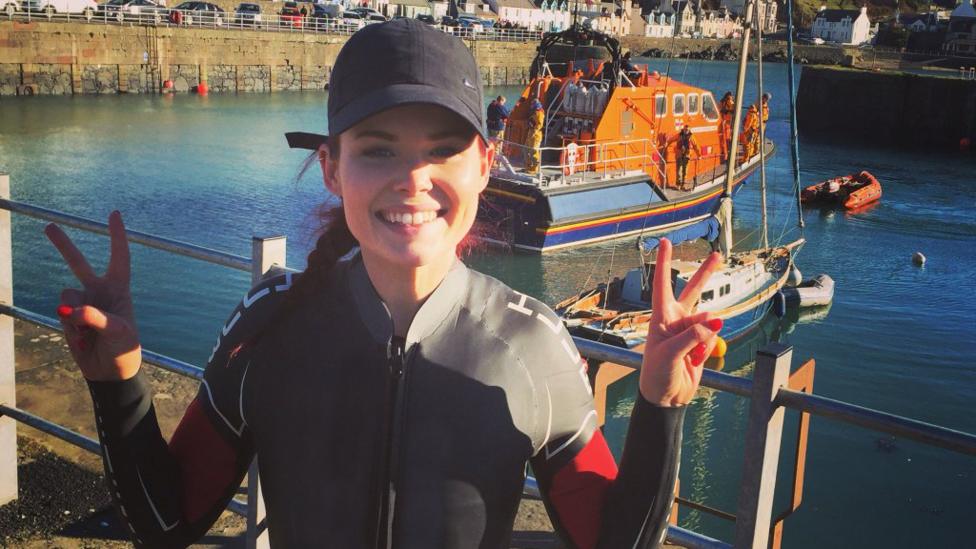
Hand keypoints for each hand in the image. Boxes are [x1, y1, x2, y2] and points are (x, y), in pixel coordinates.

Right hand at [45, 211, 141, 380]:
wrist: (109, 371)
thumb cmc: (123, 349)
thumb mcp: (117, 333)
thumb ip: (96, 318)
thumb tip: (72, 310)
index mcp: (119, 289)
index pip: (119, 258)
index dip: (117, 236)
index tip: (114, 214)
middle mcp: (99, 291)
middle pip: (78, 263)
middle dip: (63, 245)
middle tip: (48, 225)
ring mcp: (82, 303)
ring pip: (66, 295)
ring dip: (74, 315)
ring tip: (89, 334)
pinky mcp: (69, 317)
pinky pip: (61, 313)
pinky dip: (69, 327)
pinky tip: (81, 340)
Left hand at [639, 239, 721, 406]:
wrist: (666, 397)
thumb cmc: (657, 374)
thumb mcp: (670, 355)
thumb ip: (692, 337)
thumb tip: (715, 322)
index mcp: (661, 318)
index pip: (663, 285)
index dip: (665, 263)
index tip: (665, 242)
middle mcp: (676, 320)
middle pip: (694, 291)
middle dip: (706, 273)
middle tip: (717, 255)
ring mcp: (690, 331)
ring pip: (709, 321)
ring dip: (704, 339)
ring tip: (689, 356)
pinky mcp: (701, 343)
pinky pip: (712, 338)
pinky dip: (707, 350)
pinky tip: (695, 361)